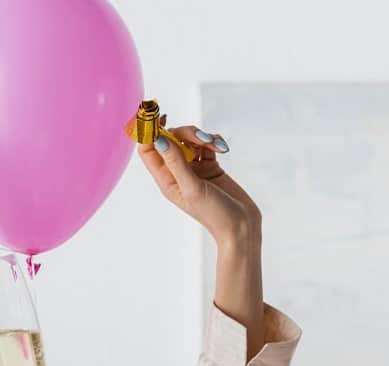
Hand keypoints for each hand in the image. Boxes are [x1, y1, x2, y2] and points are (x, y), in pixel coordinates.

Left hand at [137, 114, 261, 243]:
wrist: (240, 226)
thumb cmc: (214, 214)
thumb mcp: (192, 188)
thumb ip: (176, 162)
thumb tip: (159, 139)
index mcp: (166, 180)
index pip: (148, 150)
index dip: (150, 131)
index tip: (161, 116)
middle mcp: (176, 172)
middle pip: (171, 139)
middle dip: (186, 132)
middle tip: (202, 138)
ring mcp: (193, 168)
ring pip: (189, 139)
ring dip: (203, 137)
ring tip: (217, 147)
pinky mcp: (209, 165)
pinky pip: (206, 144)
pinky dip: (214, 141)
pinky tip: (223, 149)